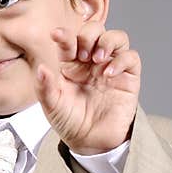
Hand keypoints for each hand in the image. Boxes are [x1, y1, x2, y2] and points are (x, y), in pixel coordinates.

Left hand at [35, 23, 140, 154]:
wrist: (90, 141)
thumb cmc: (70, 121)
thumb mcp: (51, 106)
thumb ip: (45, 87)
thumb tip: (41, 68)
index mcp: (70, 64)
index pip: (70, 40)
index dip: (65, 35)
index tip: (57, 35)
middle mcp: (91, 62)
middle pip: (95, 31)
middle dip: (88, 35)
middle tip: (82, 53)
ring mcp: (111, 67)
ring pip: (117, 38)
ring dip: (107, 41)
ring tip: (97, 58)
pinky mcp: (128, 78)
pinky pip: (131, 58)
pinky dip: (121, 60)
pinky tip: (108, 74)